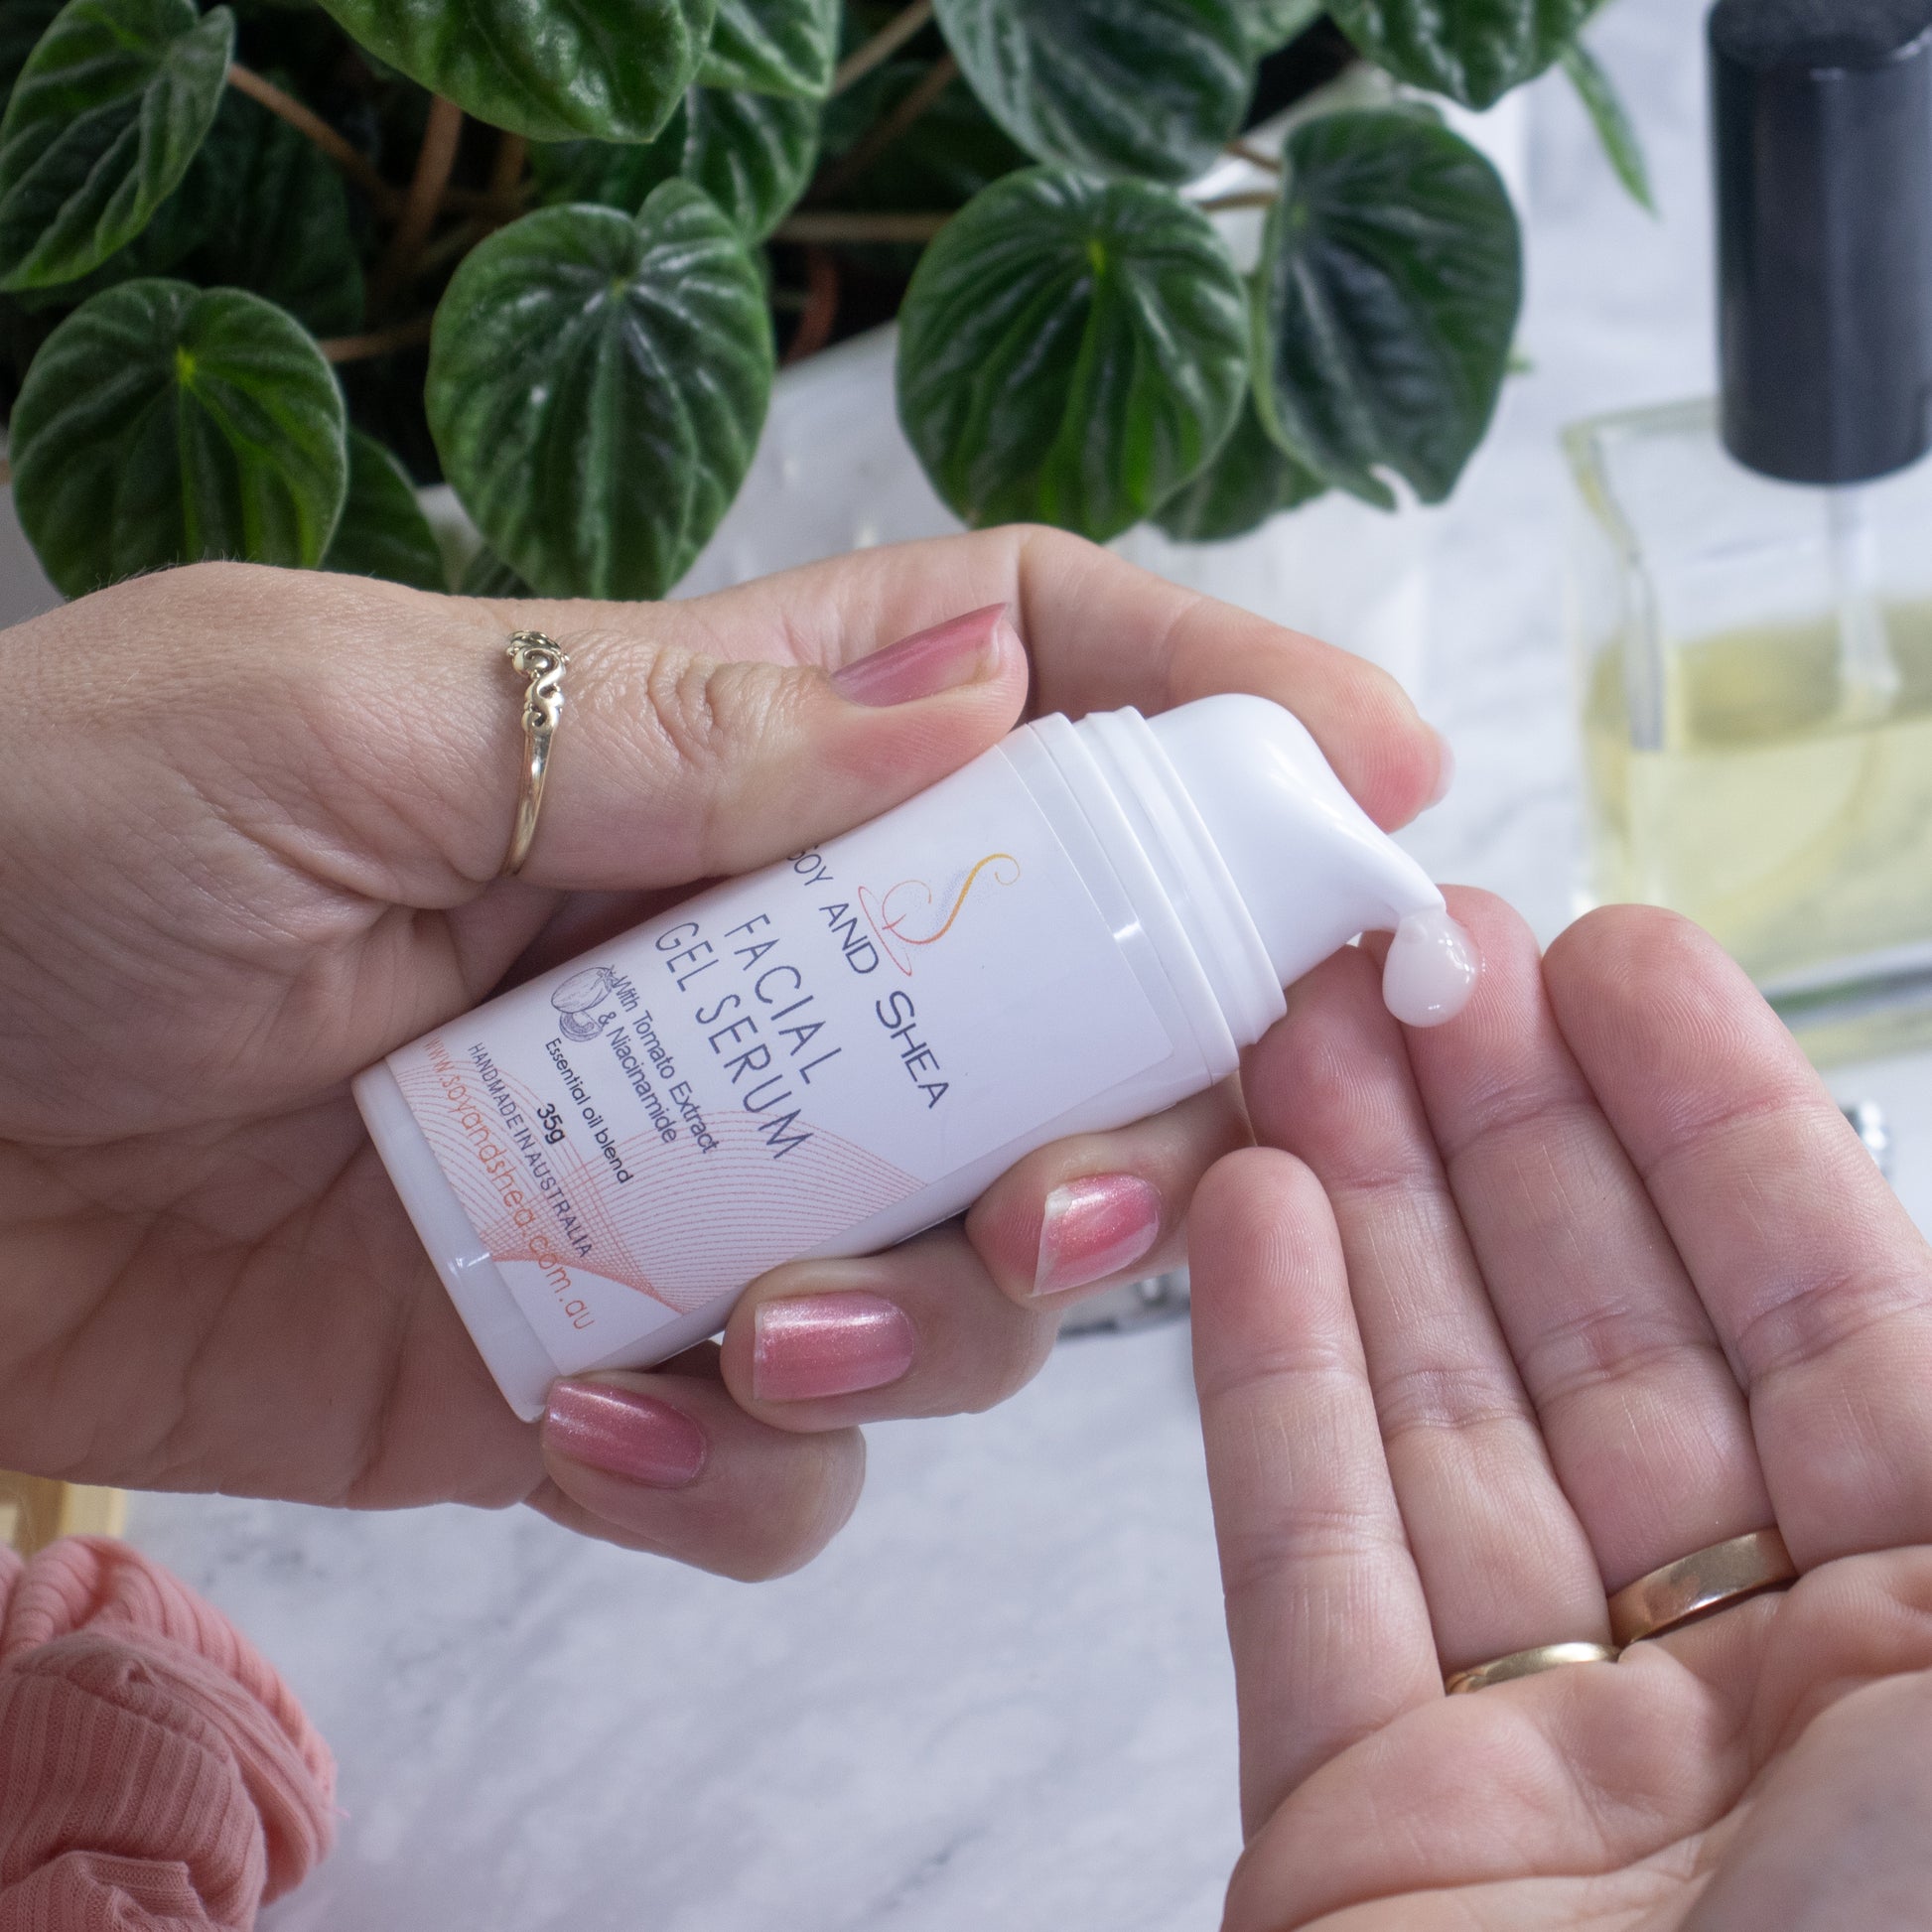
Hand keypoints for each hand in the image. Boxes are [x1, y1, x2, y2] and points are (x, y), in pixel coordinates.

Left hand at [0, 533, 1439, 1578]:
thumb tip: (984, 689)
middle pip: (1067, 1013)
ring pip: (961, 1268)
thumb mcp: (333, 728)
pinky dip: (731, 1471)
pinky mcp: (595, 1369)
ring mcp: (689, 1180)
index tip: (1376, 783)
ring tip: (761, 1335)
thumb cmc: (45, 849)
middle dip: (1140, 1107)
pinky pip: (772, 1458)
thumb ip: (668, 733)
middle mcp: (743, 972)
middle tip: (1086, 1193)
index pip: (1022, 682)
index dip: (1213, 700)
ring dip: (931, 1326)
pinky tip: (589, 1426)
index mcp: (704, 761)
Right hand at [1190, 894, 1931, 1928]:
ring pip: (1445, 1424)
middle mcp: (1774, 1700)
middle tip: (1413, 950)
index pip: (1833, 1311)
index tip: (1603, 955)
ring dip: (1372, 1214)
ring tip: (1303, 1032)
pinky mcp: (1367, 1831)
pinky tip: (1251, 1213)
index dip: (1711, 1117)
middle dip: (1511, 1130)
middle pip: (1611, 1342)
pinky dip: (1273, 1377)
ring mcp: (1558, 1771)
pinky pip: (1313, 1562)